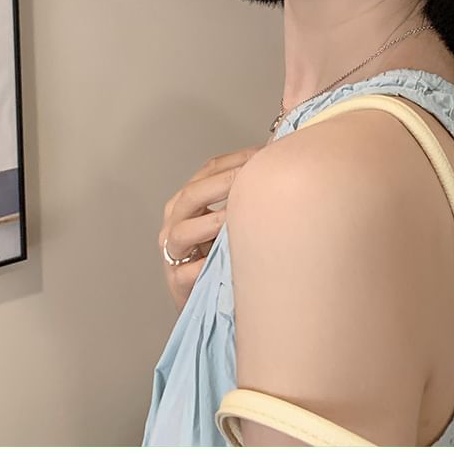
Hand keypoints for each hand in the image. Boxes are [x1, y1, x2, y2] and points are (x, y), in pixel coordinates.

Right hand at [159, 143, 263, 313]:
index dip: (234, 160)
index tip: (262, 154)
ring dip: (212, 222)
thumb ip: (247, 197)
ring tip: (237, 218)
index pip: (207, 170)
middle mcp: (175, 223)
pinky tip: (228, 258)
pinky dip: (206, 264)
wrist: (209, 300)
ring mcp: (173, 253)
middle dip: (222, 183)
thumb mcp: (233, 221)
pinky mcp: (178, 281)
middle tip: (251, 178)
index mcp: (187, 202)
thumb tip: (280, 166)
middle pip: (191, 195)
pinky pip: (188, 271)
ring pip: (183, 232)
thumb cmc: (223, 256)